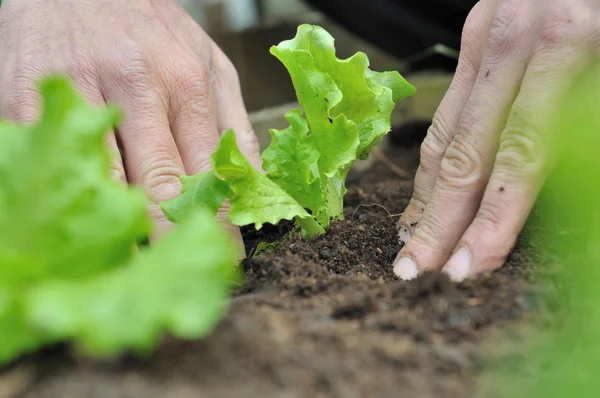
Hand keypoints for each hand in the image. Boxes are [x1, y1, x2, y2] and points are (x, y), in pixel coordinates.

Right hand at [0, 0, 259, 243]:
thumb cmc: (149, 28)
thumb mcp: (209, 62)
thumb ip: (232, 123)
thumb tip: (254, 183)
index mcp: (186, 82)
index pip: (208, 172)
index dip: (218, 224)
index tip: (225, 259)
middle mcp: (136, 86)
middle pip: (159, 184)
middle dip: (174, 242)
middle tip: (182, 280)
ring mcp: (81, 92)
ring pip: (106, 182)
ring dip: (125, 232)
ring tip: (139, 268)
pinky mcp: (29, 100)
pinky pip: (56, 163)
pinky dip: (73, 202)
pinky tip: (89, 227)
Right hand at [393, 0, 598, 280]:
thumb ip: (589, 120)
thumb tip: (545, 187)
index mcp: (563, 42)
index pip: (519, 153)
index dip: (491, 218)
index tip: (468, 265)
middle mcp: (509, 42)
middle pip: (466, 151)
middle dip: (440, 220)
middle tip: (417, 272)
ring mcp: (482, 38)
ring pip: (445, 133)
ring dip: (427, 197)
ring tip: (412, 244)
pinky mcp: (472, 38)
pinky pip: (447, 111)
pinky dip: (433, 162)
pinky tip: (425, 196)